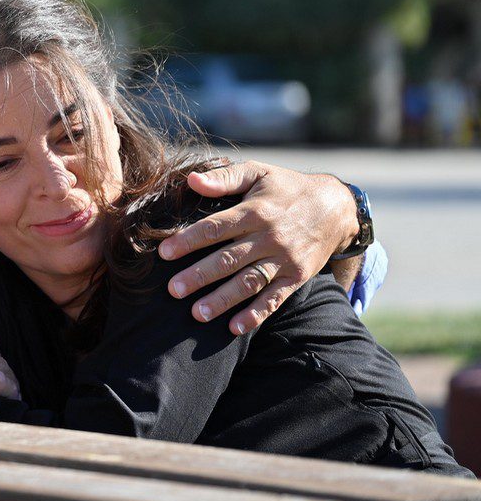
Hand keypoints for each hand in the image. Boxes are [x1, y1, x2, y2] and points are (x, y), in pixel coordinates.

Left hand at [158, 160, 357, 334]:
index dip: (188, 240)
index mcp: (255, 211)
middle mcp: (269, 237)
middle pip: (228, 259)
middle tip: (173, 290)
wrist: (336, 207)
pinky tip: (235, 328)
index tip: (164, 253)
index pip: (215, 227)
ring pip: (249, 282)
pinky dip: (256, 314)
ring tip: (196, 314)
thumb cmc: (287, 188)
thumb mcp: (258, 172)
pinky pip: (275, 298)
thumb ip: (224, 177)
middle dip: (199, 276)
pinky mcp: (296, 277)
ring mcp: (284, 259)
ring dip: (222, 300)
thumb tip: (191, 180)